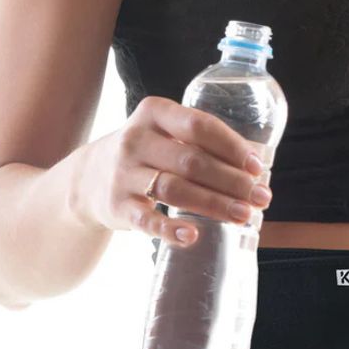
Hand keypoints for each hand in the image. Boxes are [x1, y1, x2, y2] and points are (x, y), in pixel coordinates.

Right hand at [76, 95, 271, 246]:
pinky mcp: (116, 206)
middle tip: (261, 197)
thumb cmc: (147, 152)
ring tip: (244, 215)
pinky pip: (145, 220)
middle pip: (192, 161)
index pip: (200, 126)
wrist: (87, 178)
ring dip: (214, 204)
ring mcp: (123, 174)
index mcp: (154, 113)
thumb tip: (255, 166)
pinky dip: (170, 229)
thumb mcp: (165, 133)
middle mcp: (136, 140)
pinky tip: (194, 235)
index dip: (232, 147)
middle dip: (232, 181)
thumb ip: (202, 142)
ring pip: (175, 190)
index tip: (257, 167)